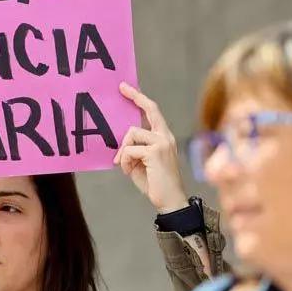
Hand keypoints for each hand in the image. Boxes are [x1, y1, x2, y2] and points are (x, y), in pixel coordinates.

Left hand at [115, 82, 188, 213]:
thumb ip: (135, 149)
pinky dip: (125, 160)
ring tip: (125, 165)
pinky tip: (128, 171)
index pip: (153, 112)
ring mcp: (162, 143)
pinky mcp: (156, 152)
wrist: (170, 202)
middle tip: (121, 88)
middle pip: (150, 109)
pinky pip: (130, 149)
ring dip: (123, 150)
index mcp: (164, 138)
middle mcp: (166, 137)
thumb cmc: (155, 184)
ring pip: (132, 133)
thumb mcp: (142, 162)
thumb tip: (121, 141)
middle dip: (135, 97)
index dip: (140, 99)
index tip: (126, 88)